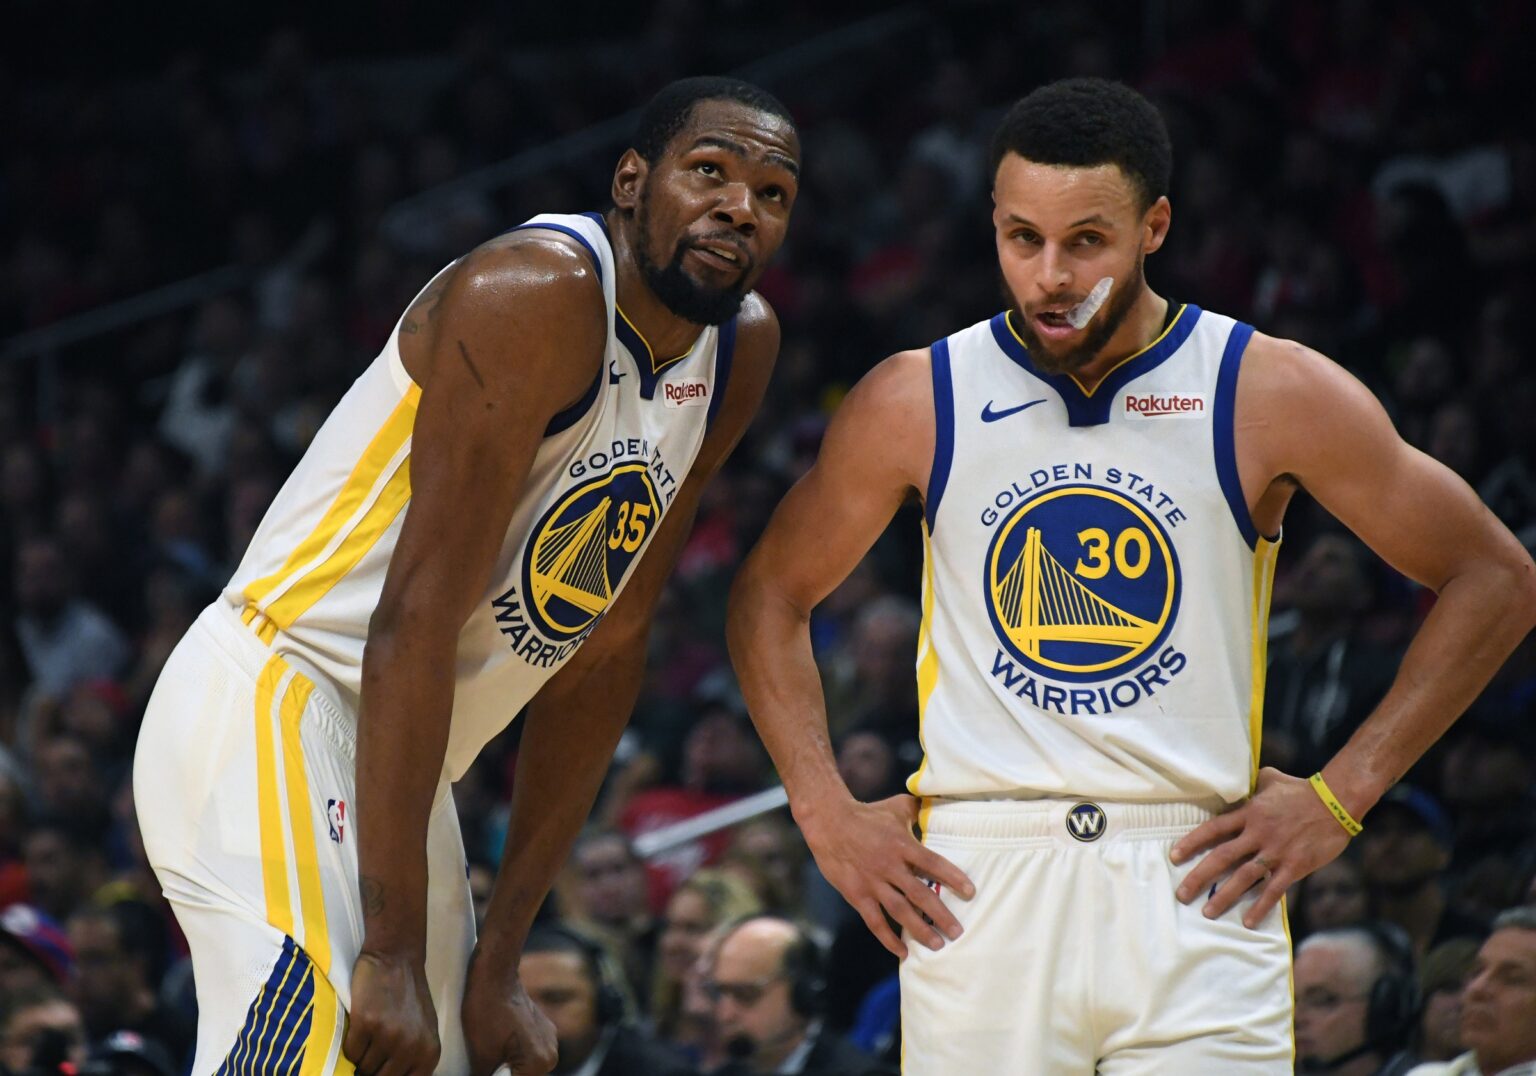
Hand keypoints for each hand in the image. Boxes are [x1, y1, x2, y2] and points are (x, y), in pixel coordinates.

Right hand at [344, 950, 440, 1075]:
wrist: (396, 958)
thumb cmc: (409, 996)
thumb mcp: (424, 1031)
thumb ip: (414, 1060)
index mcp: (430, 1053)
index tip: (381, 1068)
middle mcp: (411, 1048)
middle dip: (372, 1070)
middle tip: (372, 1050)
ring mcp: (389, 1036)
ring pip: (363, 1068)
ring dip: (361, 1056)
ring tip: (369, 1034)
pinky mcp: (366, 1023)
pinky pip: (350, 1051)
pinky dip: (351, 1043)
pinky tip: (360, 1026)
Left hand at [462, 948, 557, 1075]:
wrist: (494, 973)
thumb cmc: (485, 1010)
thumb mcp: (480, 1056)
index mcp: (539, 1062)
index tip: (481, 1068)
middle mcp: (551, 1053)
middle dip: (500, 1074)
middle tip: (481, 1065)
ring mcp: (549, 1039)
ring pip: (523, 1068)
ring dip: (505, 1069)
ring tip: (486, 1060)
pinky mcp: (542, 1029)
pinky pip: (526, 1053)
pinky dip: (511, 1056)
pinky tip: (494, 1047)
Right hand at [799, 793, 973, 958]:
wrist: (829, 822)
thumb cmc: (867, 814)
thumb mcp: (896, 806)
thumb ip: (918, 809)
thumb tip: (940, 802)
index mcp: (902, 844)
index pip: (933, 863)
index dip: (952, 877)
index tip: (970, 892)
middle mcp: (890, 866)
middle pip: (920, 894)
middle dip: (941, 915)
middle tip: (958, 931)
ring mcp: (872, 882)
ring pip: (900, 911)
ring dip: (919, 930)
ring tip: (937, 945)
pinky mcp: (857, 894)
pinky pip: (875, 921)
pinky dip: (888, 938)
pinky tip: (902, 952)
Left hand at [1171, 767, 1352, 928]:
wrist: (1336, 801)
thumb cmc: (1300, 789)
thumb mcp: (1270, 778)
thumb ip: (1251, 784)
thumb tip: (1237, 782)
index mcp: (1249, 813)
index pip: (1213, 829)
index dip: (1191, 843)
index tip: (1174, 856)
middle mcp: (1258, 834)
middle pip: (1222, 857)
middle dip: (1199, 877)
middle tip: (1182, 895)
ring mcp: (1276, 851)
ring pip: (1243, 877)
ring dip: (1224, 896)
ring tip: (1207, 912)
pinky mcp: (1295, 866)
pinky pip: (1273, 889)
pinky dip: (1260, 906)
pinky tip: (1248, 921)